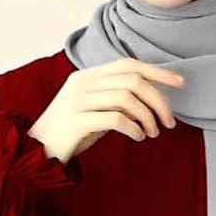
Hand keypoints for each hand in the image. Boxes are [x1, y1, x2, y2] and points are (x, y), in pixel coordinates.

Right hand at [28, 59, 184, 165]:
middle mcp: (83, 83)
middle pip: (133, 80)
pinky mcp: (77, 121)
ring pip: (127, 98)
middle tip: (169, 123)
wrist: (36, 151)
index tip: (179, 82)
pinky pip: (115, 118)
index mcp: (88, 76)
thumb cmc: (70, 134)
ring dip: (148, 117)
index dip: (157, 71)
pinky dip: (133, 127)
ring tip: (153, 133)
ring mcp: (78, 101)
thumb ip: (115, 101)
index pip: (129, 64)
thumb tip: (148, 103)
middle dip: (158, 100)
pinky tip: (138, 137)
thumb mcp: (94, 111)